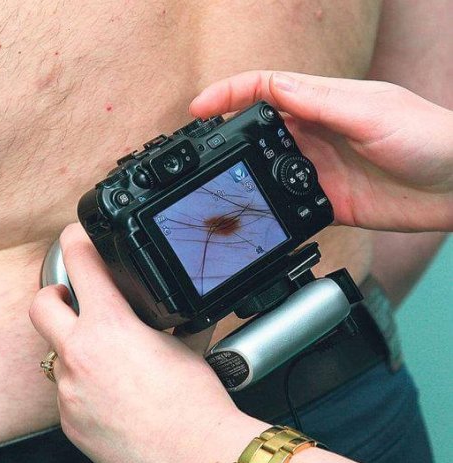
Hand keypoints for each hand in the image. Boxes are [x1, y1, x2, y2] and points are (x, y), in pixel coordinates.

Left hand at [29, 224, 266, 462]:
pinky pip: (66, 393)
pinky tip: (113, 395)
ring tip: (109, 358)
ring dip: (77, 347)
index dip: (75, 240)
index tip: (76, 237)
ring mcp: (69, 391)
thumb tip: (182, 313)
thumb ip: (174, 322)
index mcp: (110, 326)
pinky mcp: (69, 422)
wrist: (194, 456)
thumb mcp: (187, 346)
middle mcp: (80, 355)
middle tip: (73, 297)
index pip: (81, 263)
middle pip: (42, 304)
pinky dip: (84, 386)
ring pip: (57, 354)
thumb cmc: (194, 403)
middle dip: (54, 292)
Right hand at [190, 71, 452, 231]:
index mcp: (324, 103)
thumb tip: (272, 88)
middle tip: (199, 149)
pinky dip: (271, 207)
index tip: (199, 108)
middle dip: (226, 134)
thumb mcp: (370, 111)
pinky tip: (258, 210)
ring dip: (244, 173)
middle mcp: (316, 134)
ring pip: (269, 168)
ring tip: (218, 182)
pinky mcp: (327, 201)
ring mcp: (319, 169)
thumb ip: (320, 102)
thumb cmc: (427, 138)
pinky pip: (289, 204)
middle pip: (260, 130)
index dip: (229, 95)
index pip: (266, 91)